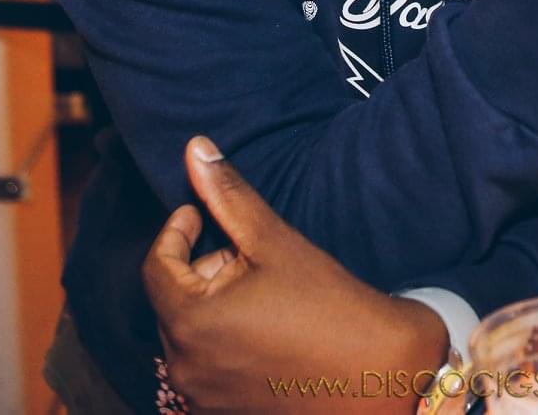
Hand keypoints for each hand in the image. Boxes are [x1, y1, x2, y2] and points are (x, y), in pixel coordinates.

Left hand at [143, 138, 448, 413]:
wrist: (381, 375)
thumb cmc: (330, 306)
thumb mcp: (274, 242)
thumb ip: (227, 195)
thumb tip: (194, 148)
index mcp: (189, 323)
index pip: (156, 266)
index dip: (176, 232)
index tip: (200, 215)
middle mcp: (184, 368)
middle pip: (173, 300)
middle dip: (202, 270)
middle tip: (248, 256)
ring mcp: (203, 396)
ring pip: (190, 332)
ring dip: (214, 305)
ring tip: (265, 292)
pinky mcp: (223, 412)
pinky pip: (207, 364)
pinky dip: (224, 339)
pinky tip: (268, 328)